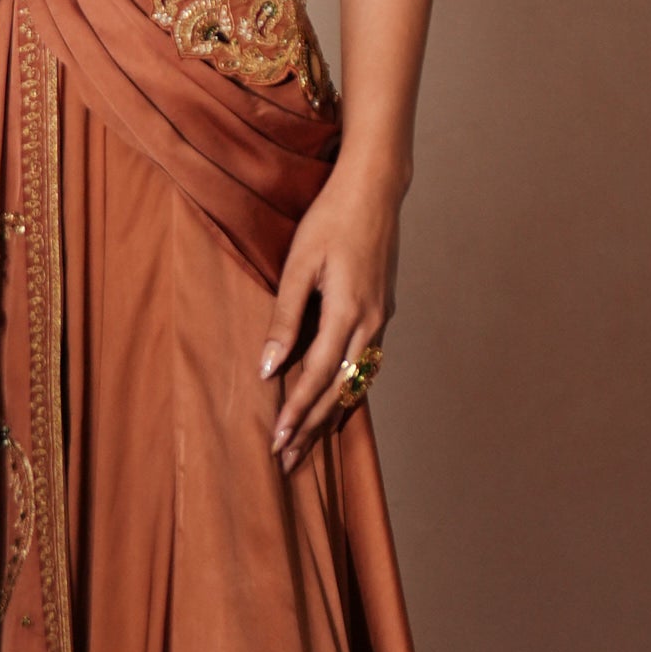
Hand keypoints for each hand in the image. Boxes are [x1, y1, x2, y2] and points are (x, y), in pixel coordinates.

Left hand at [260, 159, 402, 474]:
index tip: (276, 442)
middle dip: (312, 428)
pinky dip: (347, 390)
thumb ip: (283, 319)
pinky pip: (365, 365)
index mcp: (348, 312)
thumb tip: (268, 369)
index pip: (317, 377)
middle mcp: (371, 324)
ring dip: (330, 414)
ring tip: (307, 443)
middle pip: (340, 391)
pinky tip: (334, 403)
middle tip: (288, 462)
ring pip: (356, 382)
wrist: (375, 190)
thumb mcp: (298, 265)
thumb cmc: (331, 220)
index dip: (296, 413)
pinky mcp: (382, 313)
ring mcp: (381, 320)